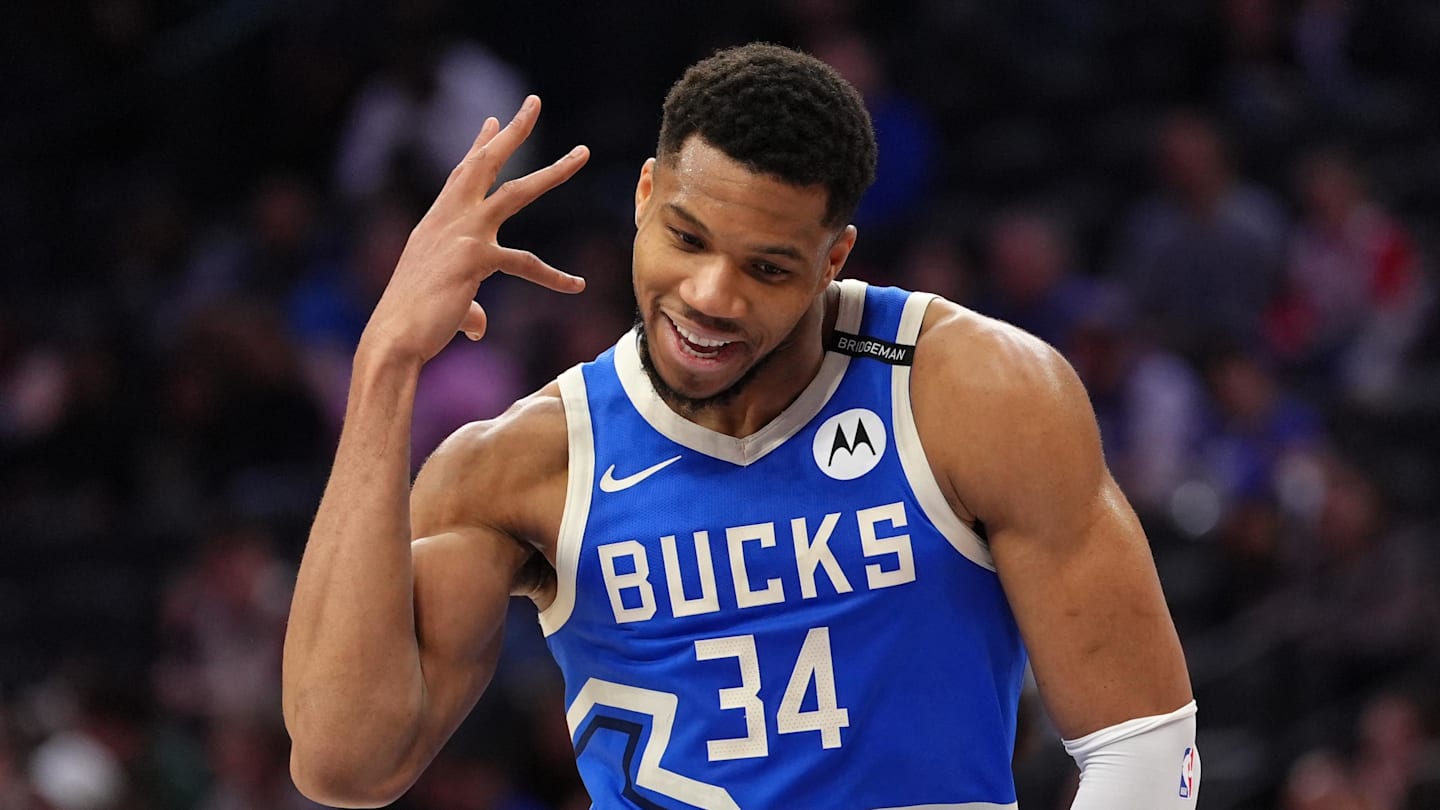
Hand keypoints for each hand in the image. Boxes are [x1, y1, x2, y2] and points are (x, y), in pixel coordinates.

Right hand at [359, 95, 589, 365]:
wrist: (394, 336)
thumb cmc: (412, 322)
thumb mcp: (444, 304)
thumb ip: (468, 310)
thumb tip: (479, 327)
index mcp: (437, 221)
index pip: (462, 174)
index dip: (480, 146)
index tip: (494, 120)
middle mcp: (449, 218)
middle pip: (486, 163)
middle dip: (512, 131)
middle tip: (532, 103)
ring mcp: (464, 234)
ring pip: (517, 192)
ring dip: (552, 171)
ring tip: (581, 153)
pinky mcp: (476, 258)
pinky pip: (526, 264)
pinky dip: (553, 277)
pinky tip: (576, 285)